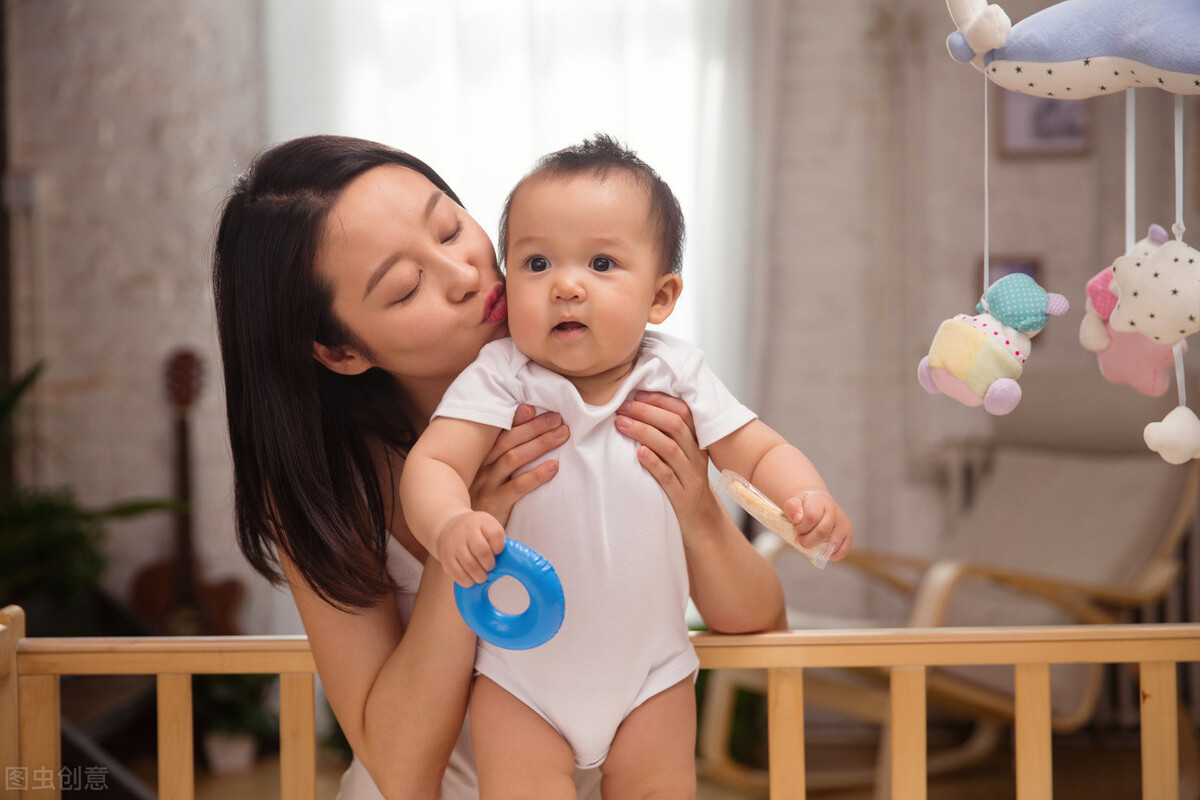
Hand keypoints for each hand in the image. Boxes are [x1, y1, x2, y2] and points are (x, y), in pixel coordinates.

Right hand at [436, 511, 506, 586]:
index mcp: (481, 520)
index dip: (499, 547)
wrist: (448, 526)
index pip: (495, 534)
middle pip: (483, 551)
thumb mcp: (487, 525)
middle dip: (489, 564)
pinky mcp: (445, 557)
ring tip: (482, 576)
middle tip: (490, 567)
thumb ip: (497, 539)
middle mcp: (466, 530)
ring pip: (470, 565)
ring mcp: (454, 543)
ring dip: (480, 575)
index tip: (497, 552)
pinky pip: (457, 574)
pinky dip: (467, 581)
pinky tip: (471, 579)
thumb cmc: (475, 530)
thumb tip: (507, 562)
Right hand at [470, 404, 567, 525]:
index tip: (534, 408)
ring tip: (561, 435)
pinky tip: (554, 467)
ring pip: (514, 458)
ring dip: (540, 444)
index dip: (516, 419)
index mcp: (480, 458)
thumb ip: (504, 457)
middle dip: (534, 427)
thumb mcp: (489, 478)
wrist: (467, 534)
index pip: (499, 433)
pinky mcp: (495, 503)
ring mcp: (486, 485)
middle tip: (558, 419)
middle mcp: (481, 467)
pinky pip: (518, 486)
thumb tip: (529, 431)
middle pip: (508, 441)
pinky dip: (537, 474)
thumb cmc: (485, 501)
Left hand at [614, 391, 723, 540]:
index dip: (660, 400)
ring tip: (621, 424)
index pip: (683, 412)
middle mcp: (696, 457)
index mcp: (696, 444)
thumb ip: (667, 437)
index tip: (637, 393)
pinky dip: (653, 462)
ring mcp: (691, 478)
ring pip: (670, 447)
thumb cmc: (683, 486)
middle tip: (622, 407)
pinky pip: (668, 477)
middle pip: (675, 425)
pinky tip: (638, 453)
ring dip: (644, 432)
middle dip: (647, 412)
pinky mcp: (682, 499)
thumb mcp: (681, 459)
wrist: (702, 525)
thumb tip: (638, 409)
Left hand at [781, 492, 852, 560]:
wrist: (820, 504)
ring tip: (810, 544)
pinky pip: (842, 551)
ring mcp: (843, 524)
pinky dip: (830, 556)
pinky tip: (820, 551)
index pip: (811, 517)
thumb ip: (792, 508)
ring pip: (833, 543)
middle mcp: (835, 512)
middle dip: (807, 540)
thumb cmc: (805, 507)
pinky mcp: (848, 535)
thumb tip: (797, 519)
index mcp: (821, 502)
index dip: (801, 528)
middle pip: (822, 532)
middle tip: (800, 540)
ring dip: (817, 549)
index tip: (795, 530)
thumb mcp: (794, 502)